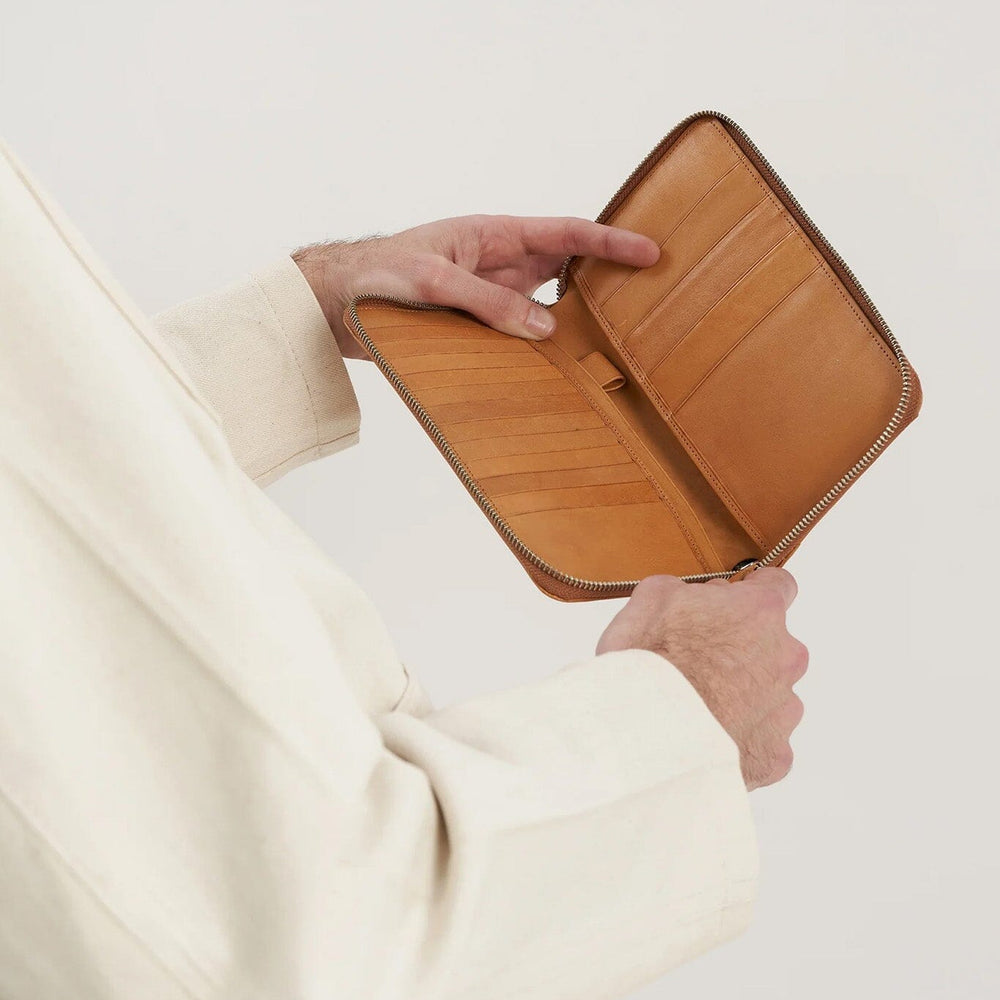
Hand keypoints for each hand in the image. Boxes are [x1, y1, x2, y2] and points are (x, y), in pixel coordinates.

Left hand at [292, 214, 659, 359]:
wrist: (335, 302)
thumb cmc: (377, 273)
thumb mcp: (435, 282)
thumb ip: (489, 301)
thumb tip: (544, 328)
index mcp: (494, 234)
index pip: (566, 232)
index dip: (611, 243)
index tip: (650, 252)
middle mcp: (499, 263)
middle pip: (567, 266)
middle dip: (607, 276)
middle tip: (650, 294)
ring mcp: (490, 296)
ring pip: (546, 305)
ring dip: (577, 318)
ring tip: (618, 336)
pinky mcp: (477, 325)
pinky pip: (519, 333)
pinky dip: (542, 346)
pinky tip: (560, 365)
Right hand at [597, 570, 807, 789]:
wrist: (645, 731)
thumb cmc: (648, 663)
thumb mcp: (653, 598)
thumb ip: (684, 590)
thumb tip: (689, 598)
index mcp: (759, 613)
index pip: (780, 585)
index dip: (756, 591)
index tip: (741, 600)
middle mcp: (784, 658)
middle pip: (775, 646)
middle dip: (744, 651)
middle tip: (700, 663)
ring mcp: (783, 709)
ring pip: (772, 696)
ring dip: (744, 697)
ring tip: (699, 706)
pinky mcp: (774, 754)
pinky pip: (764, 741)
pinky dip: (741, 738)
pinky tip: (707, 737)